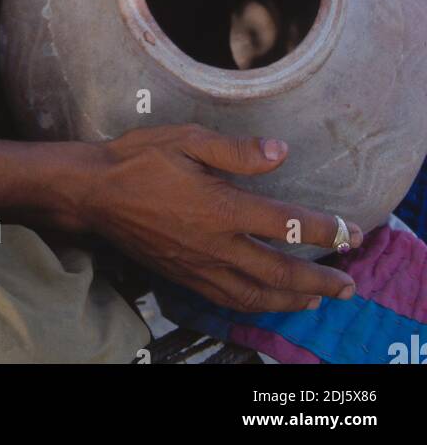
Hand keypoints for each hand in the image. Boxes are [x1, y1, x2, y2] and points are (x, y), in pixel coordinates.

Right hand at [79, 125, 361, 312]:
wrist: (93, 192)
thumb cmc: (139, 159)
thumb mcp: (187, 139)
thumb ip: (237, 151)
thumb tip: (281, 152)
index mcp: (221, 207)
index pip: (286, 224)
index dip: (324, 230)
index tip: (351, 232)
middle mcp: (216, 244)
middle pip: (280, 272)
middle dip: (320, 281)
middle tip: (349, 285)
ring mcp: (199, 265)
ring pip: (257, 294)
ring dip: (293, 300)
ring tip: (316, 300)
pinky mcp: (183, 276)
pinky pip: (229, 299)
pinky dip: (257, 304)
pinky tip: (266, 299)